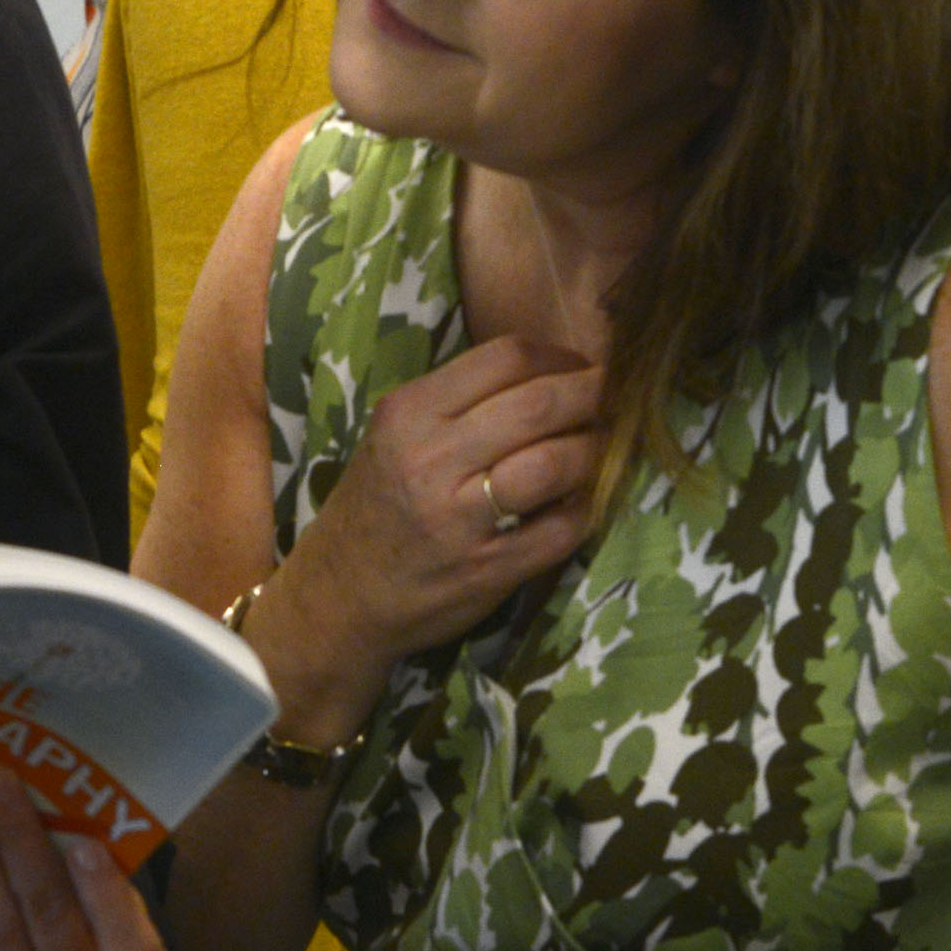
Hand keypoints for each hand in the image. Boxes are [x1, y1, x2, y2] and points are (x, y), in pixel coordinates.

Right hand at [259, 334, 604, 741]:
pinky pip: (558, 529)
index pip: (505, 359)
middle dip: (590, 394)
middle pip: (538, 405)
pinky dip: (584, 508)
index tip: (581, 366)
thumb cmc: (377, 504)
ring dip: (593, 451)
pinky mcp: (485, 568)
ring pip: (553, 464)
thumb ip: (459, 403)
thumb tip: (549, 372)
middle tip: (611, 398)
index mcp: (409, 414)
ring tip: (600, 447)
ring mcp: (458, 518)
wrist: (339, 594)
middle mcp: (430, 459)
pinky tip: (583, 500)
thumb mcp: (395, 436)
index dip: (559, 356)